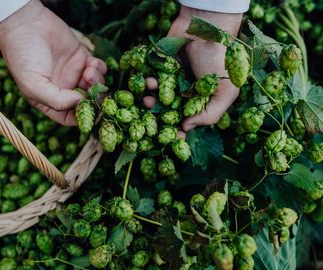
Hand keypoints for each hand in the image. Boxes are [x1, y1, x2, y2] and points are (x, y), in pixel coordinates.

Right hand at [0, 0, 106, 125]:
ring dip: (98, 84)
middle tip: (95, 92)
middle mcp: (63, 91)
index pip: (69, 118)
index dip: (82, 119)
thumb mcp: (32, 84)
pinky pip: (99, 70)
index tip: (90, 112)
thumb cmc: (22, 56)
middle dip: (95, 101)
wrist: (25, 23)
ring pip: (96, 88)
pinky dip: (99, 70)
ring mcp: (74, 75)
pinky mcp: (82, 59)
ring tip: (88, 73)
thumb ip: (56, 100)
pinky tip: (90, 65)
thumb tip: (81, 102)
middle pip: (87, 104)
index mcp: (49, 101)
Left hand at [145, 7, 242, 131]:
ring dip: (150, 96)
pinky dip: (147, 81)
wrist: (207, 28)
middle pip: (168, 109)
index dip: (177, 130)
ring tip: (147, 94)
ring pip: (157, 95)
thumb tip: (186, 127)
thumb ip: (210, 114)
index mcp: (201, 100)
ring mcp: (173, 78)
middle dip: (157, 114)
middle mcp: (186, 91)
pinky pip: (151, 77)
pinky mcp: (162, 66)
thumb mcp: (224, 91)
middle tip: (149, 111)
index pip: (187, 120)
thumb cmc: (219, 60)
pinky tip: (148, 79)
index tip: (168, 139)